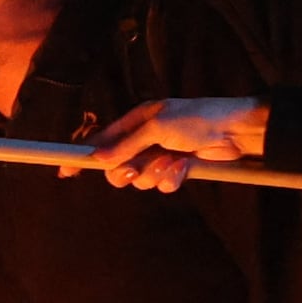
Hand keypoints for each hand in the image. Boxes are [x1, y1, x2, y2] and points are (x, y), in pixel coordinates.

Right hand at [95, 97, 269, 192]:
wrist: (235, 131)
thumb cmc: (197, 118)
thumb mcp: (158, 126)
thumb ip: (128, 144)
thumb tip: (98, 158)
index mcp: (135, 121)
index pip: (101, 141)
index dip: (83, 156)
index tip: (66, 171)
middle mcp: (144, 140)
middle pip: (116, 167)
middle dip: (126, 172)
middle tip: (135, 170)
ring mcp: (160, 156)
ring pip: (140, 179)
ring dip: (155, 174)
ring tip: (173, 162)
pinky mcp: (176, 170)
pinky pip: (161, 184)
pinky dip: (171, 179)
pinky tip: (184, 168)